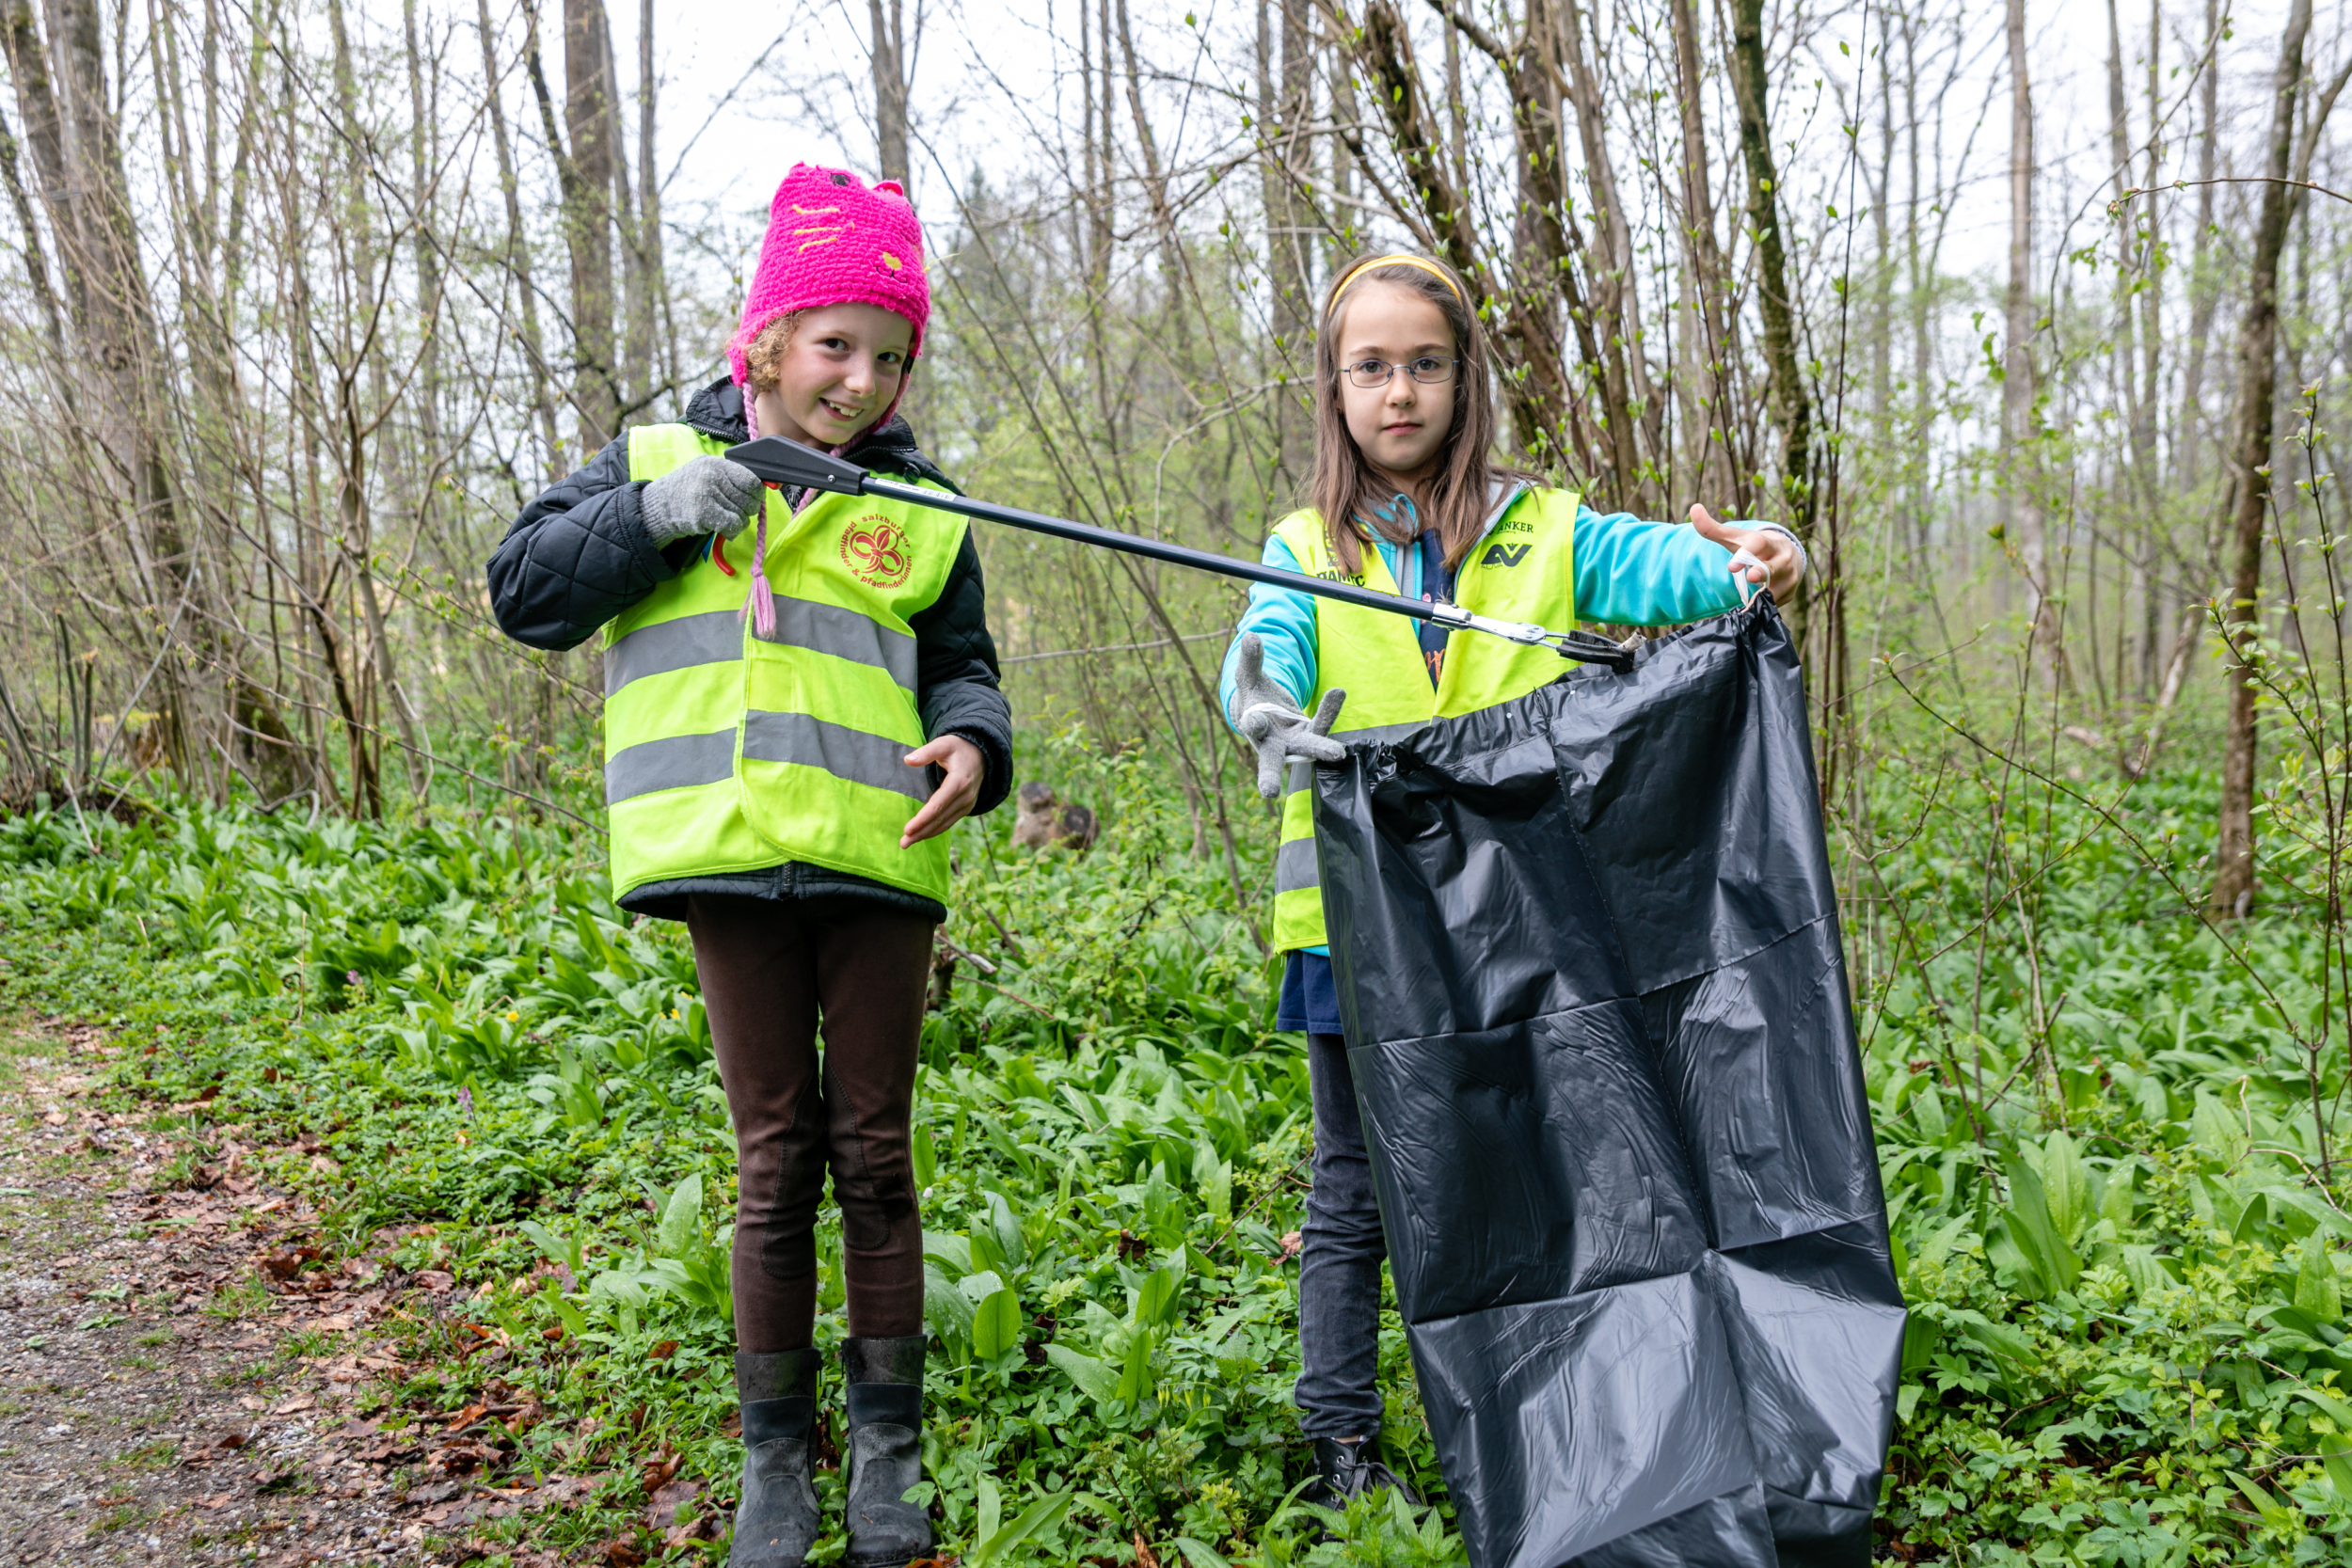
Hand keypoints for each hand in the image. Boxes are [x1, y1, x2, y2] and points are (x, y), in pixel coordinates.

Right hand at [640, 454, 764, 545]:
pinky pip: (733, 525)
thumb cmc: (689, 491)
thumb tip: (762, 489)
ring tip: (723, 518)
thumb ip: (733, 478)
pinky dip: (731, 531)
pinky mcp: (702, 513)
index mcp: (716, 464)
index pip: (751, 480)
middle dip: (746, 511)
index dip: (757, 493)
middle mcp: (712, 476)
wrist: (660, 505)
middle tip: (734, 512)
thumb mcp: (708, 474)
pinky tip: (721, 528)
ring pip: (742, 516)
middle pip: (749, 500)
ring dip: (737, 522)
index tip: (754, 499)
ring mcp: (706, 493)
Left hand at [901, 734, 984, 847]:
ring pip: (945, 824)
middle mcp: (966, 796)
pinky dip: (935, 830)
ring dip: (926, 835)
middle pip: (940, 819)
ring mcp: (968, 803)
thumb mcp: (943, 744)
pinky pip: (949, 822)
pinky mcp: (967, 807)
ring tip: (907, 843)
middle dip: (921, 832)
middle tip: (903, 843)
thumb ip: (926, 752)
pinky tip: (922, 835)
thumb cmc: (958, 747)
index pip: (938, 805)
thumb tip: (907, 760)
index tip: (907, 829)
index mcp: (959, 781)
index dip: (922, 819)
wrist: (981, 753)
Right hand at [1231, 633, 1346, 802]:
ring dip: (1322, 750)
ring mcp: (1295, 742)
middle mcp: (1273, 742)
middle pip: (1272, 762)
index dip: (1254, 725)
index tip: (1254, 722)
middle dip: (1269, 777)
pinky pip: (1322, 723)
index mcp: (1253, 728)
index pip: (1253, 729)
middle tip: (1268, 794)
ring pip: (1308, 747)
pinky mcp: (1312, 735)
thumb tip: (1250, 636)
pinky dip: (1330, 709)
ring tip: (1338, 752)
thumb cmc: (1255, 697)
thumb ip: (1250, 659)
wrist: (1268, 711)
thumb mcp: (1249, 677)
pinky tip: (1338, 692)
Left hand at [1691, 505, 1804, 601]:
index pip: (1759, 544)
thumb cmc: (1754, 547)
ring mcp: (1790, 575)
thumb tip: (1693, 508)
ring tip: (1751, 600)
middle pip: (1775, 566)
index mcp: (1767, 542)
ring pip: (1778, 588)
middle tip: (1750, 577)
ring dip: (1764, 594)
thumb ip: (1713, 528)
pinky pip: (1777, 602)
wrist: (1786, 554)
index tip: (1731, 566)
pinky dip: (1765, 605)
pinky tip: (1757, 604)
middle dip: (1763, 572)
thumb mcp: (1735, 538)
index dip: (1746, 553)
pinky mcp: (1790, 592)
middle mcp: (1782, 557)